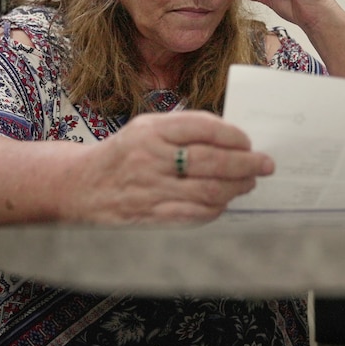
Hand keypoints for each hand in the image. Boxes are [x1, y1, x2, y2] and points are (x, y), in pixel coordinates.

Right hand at [72, 110, 274, 223]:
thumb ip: (183, 129)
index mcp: (150, 131)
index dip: (233, 135)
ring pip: (208, 191)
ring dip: (236, 187)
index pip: (203, 127)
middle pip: (212, 161)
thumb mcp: (145, 129)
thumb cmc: (122, 156)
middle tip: (265, 164)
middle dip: (246, 163)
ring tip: (249, 182)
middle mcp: (150, 159)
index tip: (249, 141)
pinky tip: (224, 201)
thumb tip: (231, 138)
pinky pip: (195, 215)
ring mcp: (150, 191)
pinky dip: (216, 209)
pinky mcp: (151, 218)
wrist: (79, 188)